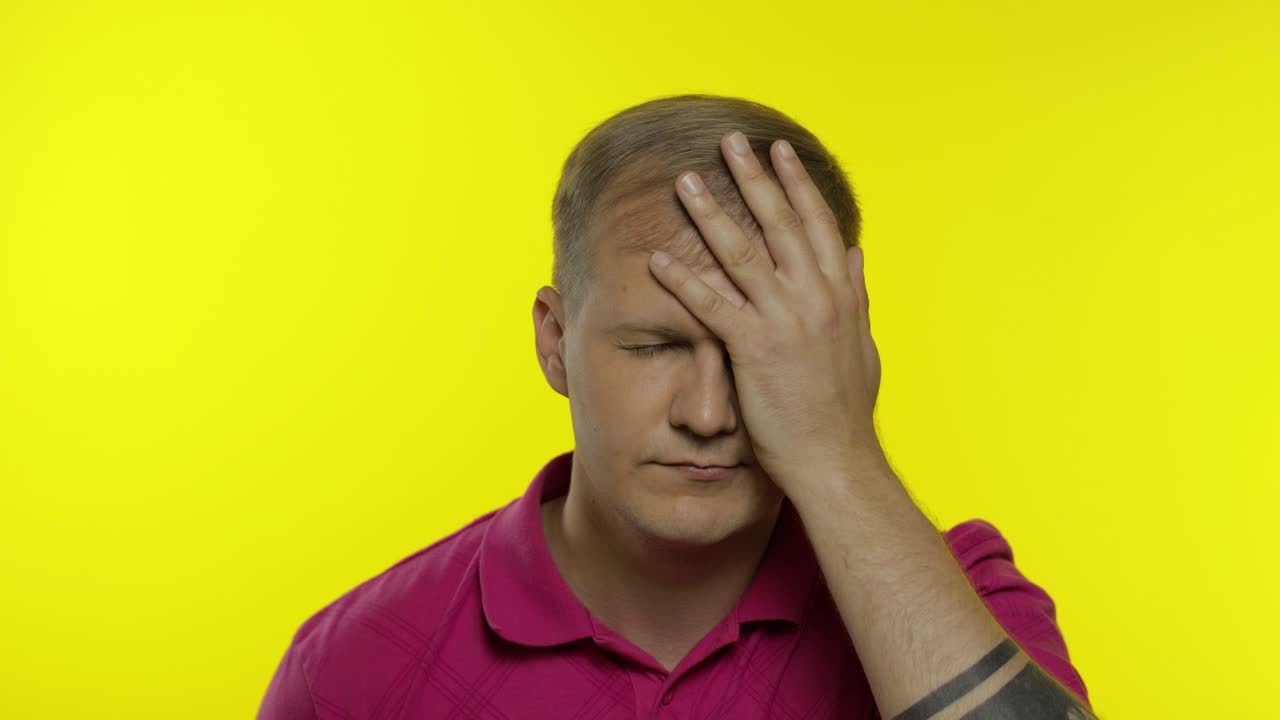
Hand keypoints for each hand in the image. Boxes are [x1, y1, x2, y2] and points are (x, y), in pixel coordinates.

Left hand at [647, 130, 882, 491]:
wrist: (837, 460)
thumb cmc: (845, 411)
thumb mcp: (862, 344)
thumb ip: (857, 295)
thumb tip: (858, 255)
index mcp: (840, 294)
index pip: (816, 224)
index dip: (797, 184)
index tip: (779, 151)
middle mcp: (816, 297)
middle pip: (779, 223)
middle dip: (753, 178)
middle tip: (730, 141)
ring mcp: (786, 320)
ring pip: (742, 253)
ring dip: (710, 213)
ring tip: (686, 182)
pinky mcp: (756, 349)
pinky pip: (712, 306)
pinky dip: (682, 280)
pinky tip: (656, 259)